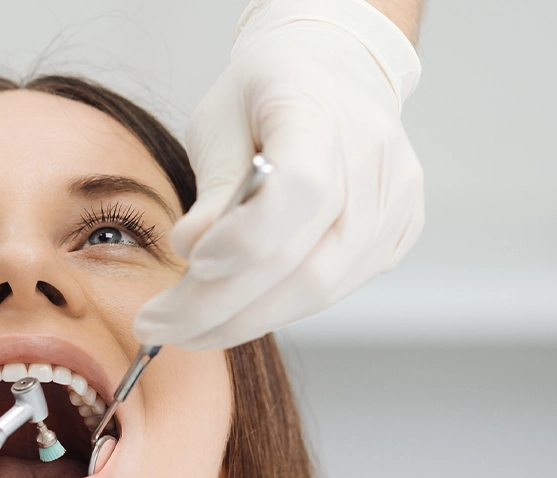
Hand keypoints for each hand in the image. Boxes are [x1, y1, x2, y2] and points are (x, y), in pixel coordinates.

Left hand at [135, 0, 424, 349]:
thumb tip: (192, 252)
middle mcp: (374, 157)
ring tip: (186, 326)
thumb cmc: (264, 96)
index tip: (189, 264)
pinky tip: (234, 309)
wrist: (332, 73)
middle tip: (159, 326)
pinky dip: (278, 307)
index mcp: (322, 110)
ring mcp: (395, 200)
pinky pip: (335, 289)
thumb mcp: (218, 121)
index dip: (244, 240)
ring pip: (319, 289)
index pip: (299, 190)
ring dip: (244, 320)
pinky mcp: (398, 231)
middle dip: (220, 307)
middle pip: (303, 261)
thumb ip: (213, 189)